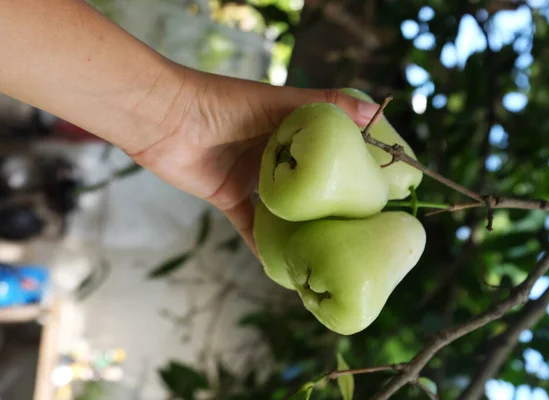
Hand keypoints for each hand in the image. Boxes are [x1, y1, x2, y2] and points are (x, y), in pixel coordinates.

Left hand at [129, 65, 380, 250]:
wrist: (164, 119)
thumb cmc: (223, 103)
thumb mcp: (278, 102)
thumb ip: (324, 104)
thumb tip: (375, 108)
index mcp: (289, 127)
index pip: (329, 149)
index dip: (352, 166)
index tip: (379, 188)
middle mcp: (273, 153)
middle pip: (307, 182)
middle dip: (329, 202)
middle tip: (360, 227)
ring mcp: (251, 176)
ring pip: (282, 206)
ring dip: (299, 226)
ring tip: (328, 248)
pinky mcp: (228, 196)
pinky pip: (250, 225)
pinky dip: (263, 245)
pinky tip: (283, 267)